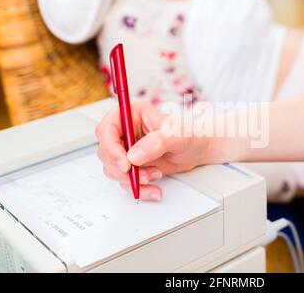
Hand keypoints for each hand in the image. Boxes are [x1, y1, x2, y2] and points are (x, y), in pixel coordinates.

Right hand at [95, 101, 211, 199]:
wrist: (197, 149)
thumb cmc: (189, 134)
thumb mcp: (176, 135)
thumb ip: (156, 143)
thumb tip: (134, 156)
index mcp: (131, 113)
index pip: (107, 129)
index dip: (111, 148)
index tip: (126, 164)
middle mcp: (125, 131)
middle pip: (106, 152)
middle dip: (123, 169)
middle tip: (143, 176)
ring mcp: (126, 149)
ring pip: (113, 169)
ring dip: (132, 179)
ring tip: (156, 176)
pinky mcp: (131, 165)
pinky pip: (125, 181)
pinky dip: (138, 188)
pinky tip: (154, 189)